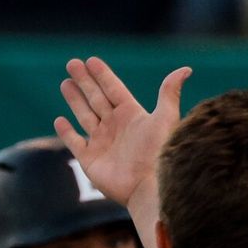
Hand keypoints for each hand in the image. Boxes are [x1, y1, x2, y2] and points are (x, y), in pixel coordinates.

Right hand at [54, 57, 191, 205]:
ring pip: (84, 115)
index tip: (91, 60)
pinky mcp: (90, 160)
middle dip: (84, 82)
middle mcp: (116, 127)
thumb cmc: (160, 153)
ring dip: (74, 100)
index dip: (103, 75)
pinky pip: (74, 142)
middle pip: (96, 98)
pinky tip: (59, 120)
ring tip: (65, 83)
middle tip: (72, 64)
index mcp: (132, 115)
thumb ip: (170, 92)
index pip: (113, 89)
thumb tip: (187, 69)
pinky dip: (66, 132)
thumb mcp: (166, 118)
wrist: (149, 186)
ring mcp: (102, 143)